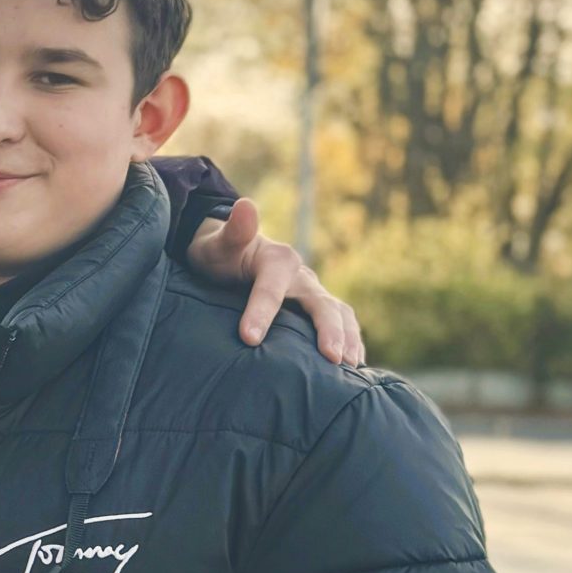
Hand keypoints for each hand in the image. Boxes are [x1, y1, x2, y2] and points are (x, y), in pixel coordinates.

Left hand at [187, 198, 365, 365]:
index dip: (260, 312)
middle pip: (321, 302)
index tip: (248, 338)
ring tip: (348, 367)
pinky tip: (353, 368)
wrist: (230, 256)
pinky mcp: (315, 307)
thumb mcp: (218, 243)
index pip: (271, 288)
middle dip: (328, 330)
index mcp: (277, 259)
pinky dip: (351, 341)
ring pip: (338, 314)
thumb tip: (245, 204)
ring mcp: (312, 292)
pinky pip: (340, 323)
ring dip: (348, 338)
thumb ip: (233, 230)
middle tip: (331, 359)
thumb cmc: (219, 255)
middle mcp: (301, 276)